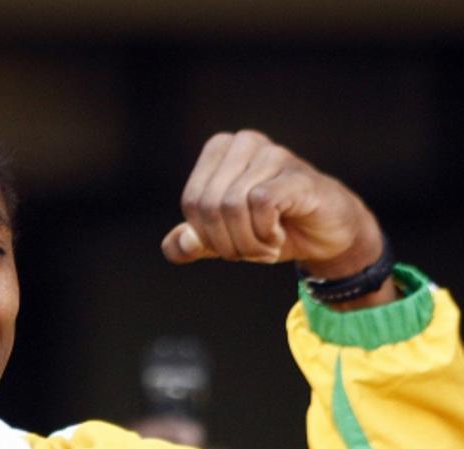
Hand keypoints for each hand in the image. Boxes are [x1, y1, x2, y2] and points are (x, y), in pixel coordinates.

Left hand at [161, 130, 381, 279]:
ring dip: (247, 242)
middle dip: (226, 242)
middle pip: (209, 205)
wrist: (327, 234)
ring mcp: (273, 154)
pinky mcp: (296, 174)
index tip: (232, 243)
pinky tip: (278, 235)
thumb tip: (176, 245)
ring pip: (232, 206)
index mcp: (219, 151)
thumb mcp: (224, 239)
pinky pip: (260, 204)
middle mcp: (244, 143)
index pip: (192, 202)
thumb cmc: (273, 228)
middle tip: (251, 250)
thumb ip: (192, 243)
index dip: (206, 235)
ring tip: (267, 245)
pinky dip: (265, 233)